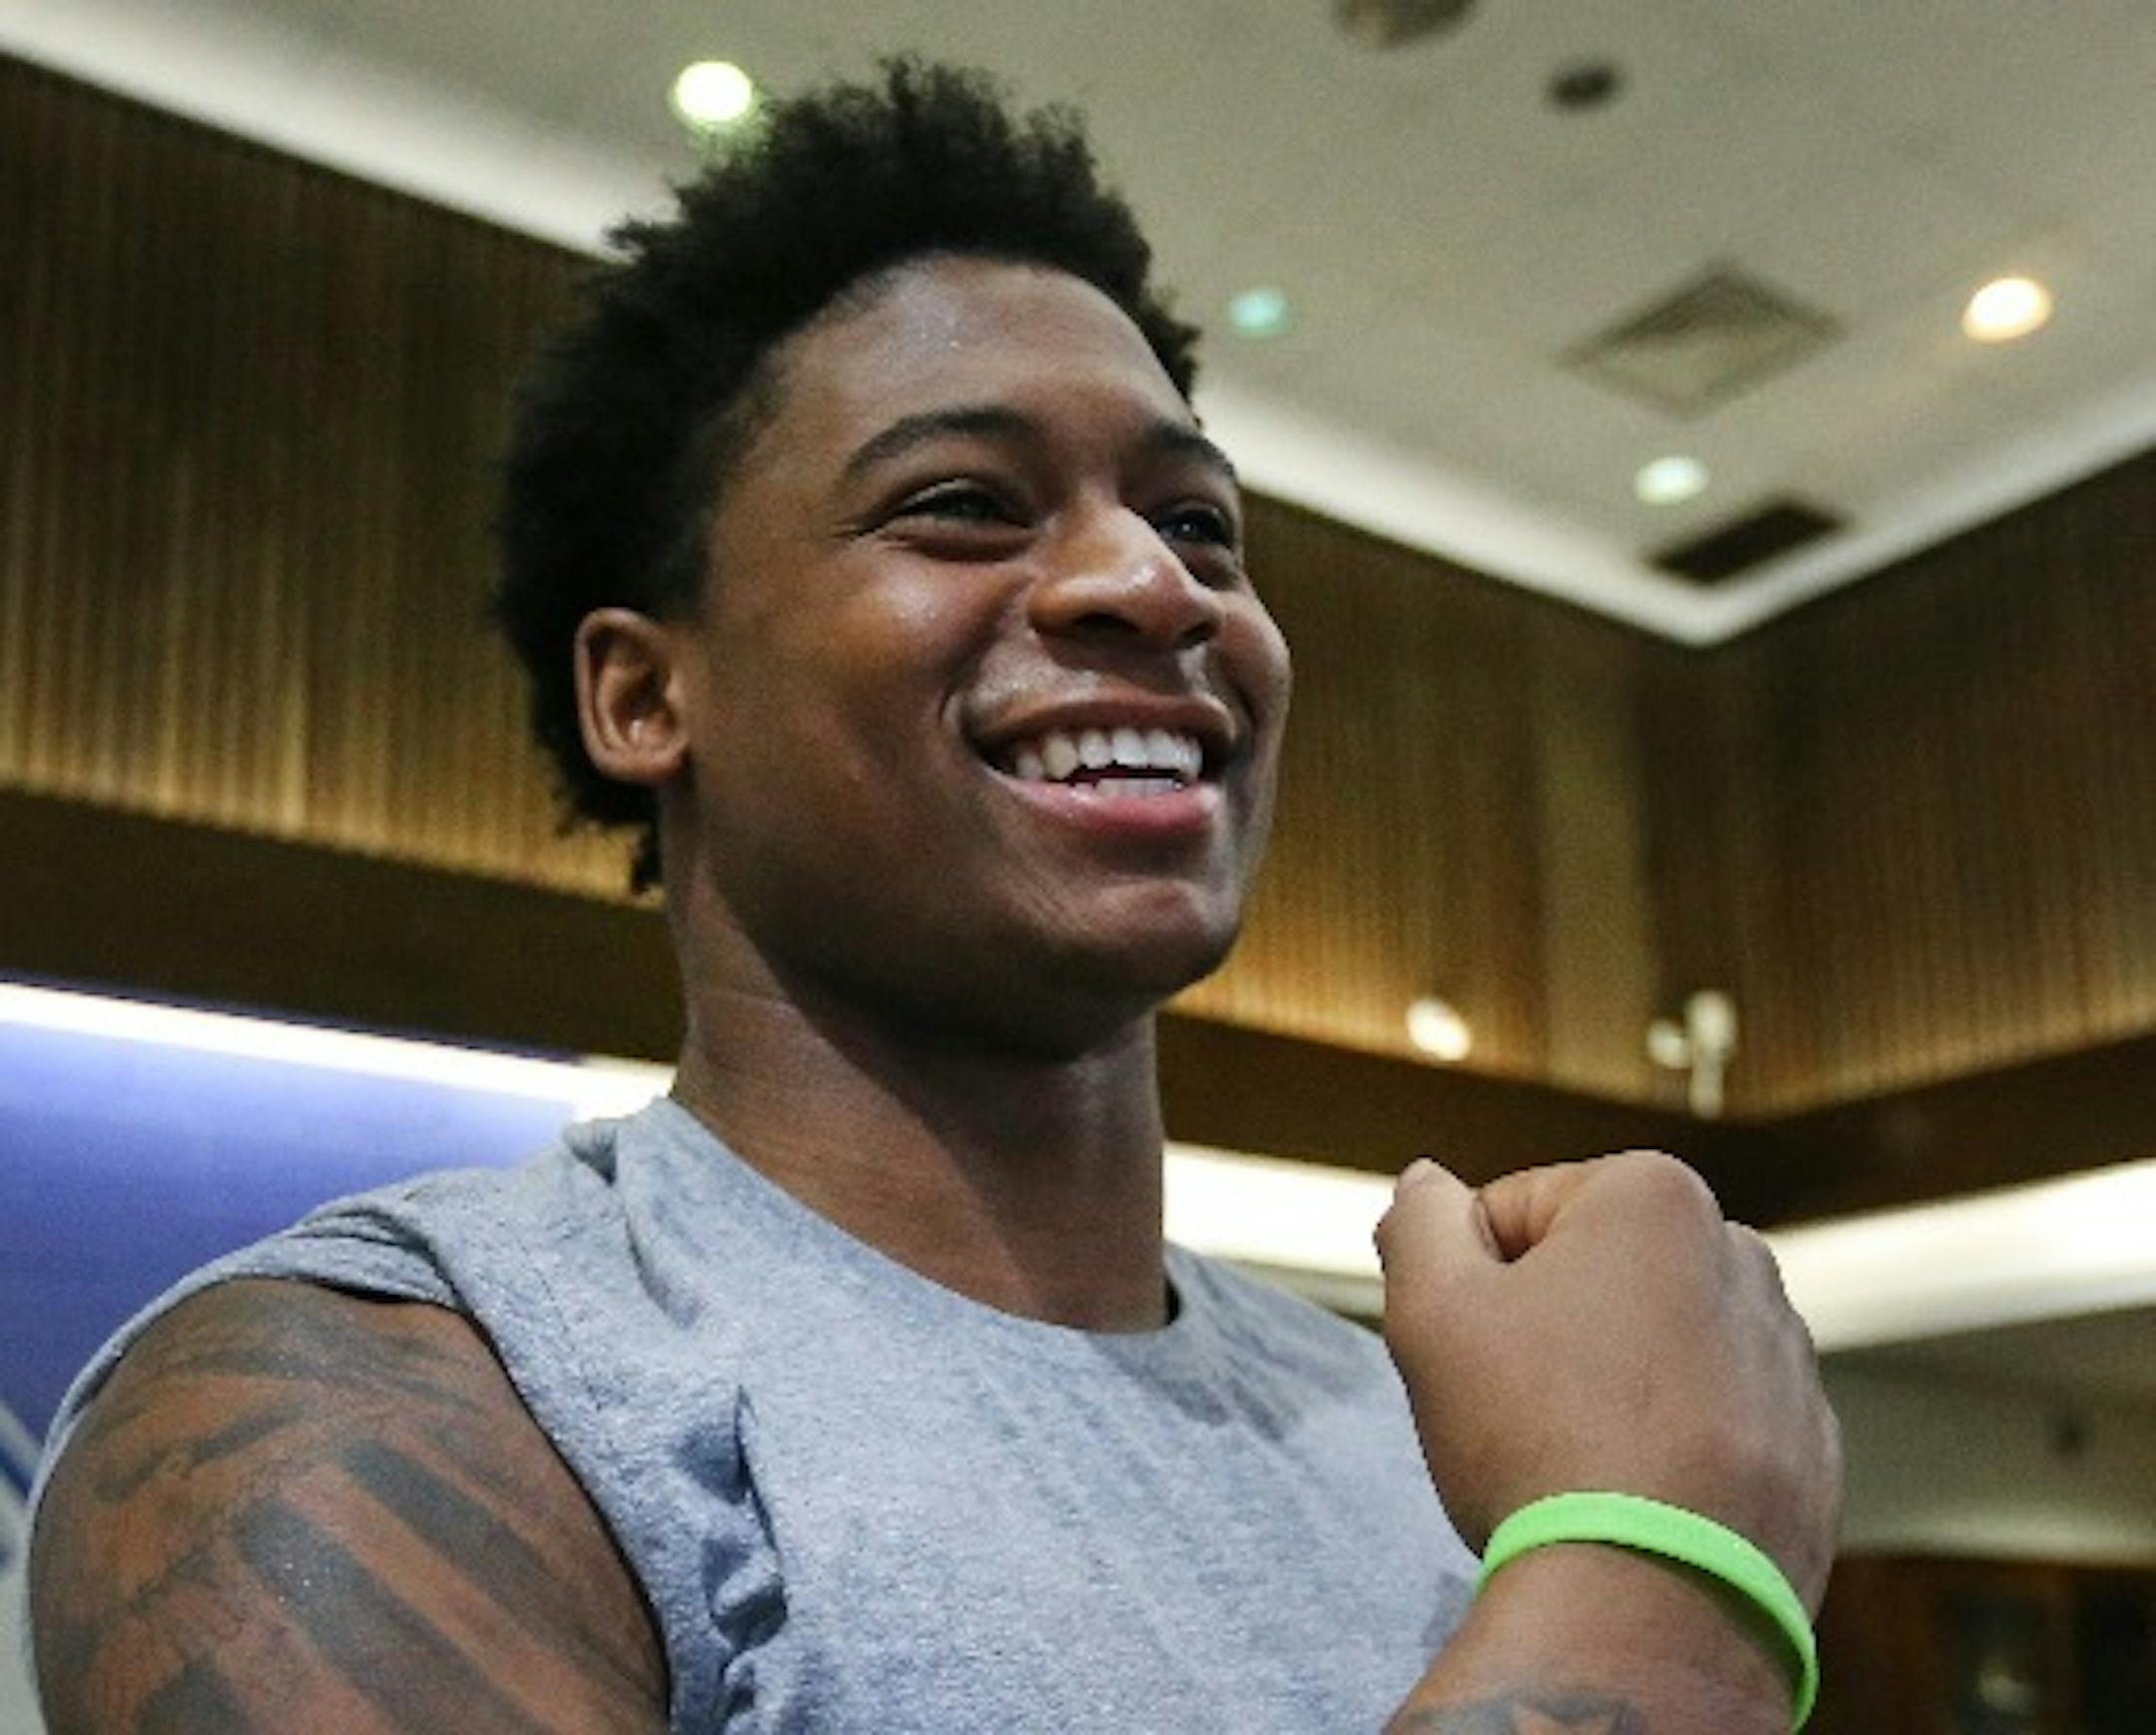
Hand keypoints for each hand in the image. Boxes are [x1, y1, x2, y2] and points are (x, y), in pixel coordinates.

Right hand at [1374, 1151, 1839, 1612]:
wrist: (1649, 1607)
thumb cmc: (1534, 1438)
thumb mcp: (1433, 1308)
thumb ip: (1421, 1221)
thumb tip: (1428, 1185)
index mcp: (1656, 1196)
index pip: (1513, 1213)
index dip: (1471, 1286)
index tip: (1476, 1356)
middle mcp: (1742, 1258)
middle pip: (1592, 1276)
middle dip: (1548, 1329)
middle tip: (1518, 1410)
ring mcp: (1788, 1358)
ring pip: (1653, 1349)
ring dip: (1610, 1387)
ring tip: (1579, 1462)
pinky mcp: (1809, 1449)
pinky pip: (1711, 1424)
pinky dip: (1671, 1449)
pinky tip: (1634, 1498)